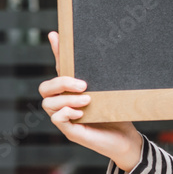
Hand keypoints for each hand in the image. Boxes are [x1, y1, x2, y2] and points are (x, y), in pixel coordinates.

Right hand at [38, 31, 142, 171]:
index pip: (59, 68)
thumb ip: (102, 77)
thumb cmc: (118, 114)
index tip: (55, 34)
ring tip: (88, 100)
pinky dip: (66, 113)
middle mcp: (64, 103)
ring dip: (67, 99)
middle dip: (61, 83)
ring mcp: (65, 118)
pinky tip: (81, 112)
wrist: (127, 139)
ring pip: (48, 103)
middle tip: (83, 85)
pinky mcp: (71, 132)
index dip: (56, 51)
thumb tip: (107, 50)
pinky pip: (57, 119)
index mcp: (72, 91)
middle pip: (45, 88)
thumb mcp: (110, 92)